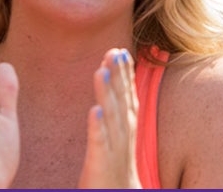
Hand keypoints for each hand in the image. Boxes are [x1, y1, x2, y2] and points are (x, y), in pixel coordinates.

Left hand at [79, 48, 140, 187]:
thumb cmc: (117, 171)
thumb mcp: (119, 141)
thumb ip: (116, 119)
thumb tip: (111, 102)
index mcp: (127, 128)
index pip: (127, 97)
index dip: (125, 75)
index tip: (121, 52)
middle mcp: (124, 135)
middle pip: (122, 100)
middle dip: (119, 75)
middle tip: (115, 51)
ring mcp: (114, 149)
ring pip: (111, 116)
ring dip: (107, 93)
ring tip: (101, 71)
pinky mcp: (101, 164)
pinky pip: (99, 143)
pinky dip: (98, 127)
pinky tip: (94, 111)